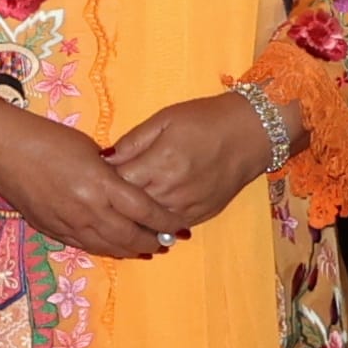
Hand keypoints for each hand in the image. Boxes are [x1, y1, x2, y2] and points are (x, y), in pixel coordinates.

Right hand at [0, 96, 178, 258]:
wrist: (1, 151)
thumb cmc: (46, 139)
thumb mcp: (89, 149)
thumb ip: (111, 172)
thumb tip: (125, 187)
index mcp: (101, 185)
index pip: (145, 211)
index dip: (165, 222)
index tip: (179, 226)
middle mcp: (88, 210)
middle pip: (131, 235)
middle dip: (153, 241)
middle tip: (168, 242)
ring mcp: (69, 223)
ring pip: (109, 246)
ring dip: (131, 250)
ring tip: (147, 250)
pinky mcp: (52, 229)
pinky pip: (85, 246)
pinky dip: (105, 249)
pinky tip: (114, 247)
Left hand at [105, 94, 281, 234]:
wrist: (252, 133)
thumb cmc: (204, 120)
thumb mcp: (163, 120)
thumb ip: (132, 141)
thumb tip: (104, 158)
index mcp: (160, 163)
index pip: (118, 183)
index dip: (104, 181)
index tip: (96, 176)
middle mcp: (173, 191)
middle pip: (130, 207)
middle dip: (115, 202)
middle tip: (103, 194)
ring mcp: (188, 207)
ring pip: (148, 223)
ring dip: (133, 217)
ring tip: (120, 208)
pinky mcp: (201, 216)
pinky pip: (169, 227)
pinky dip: (155, 223)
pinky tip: (145, 217)